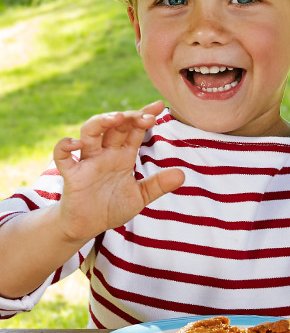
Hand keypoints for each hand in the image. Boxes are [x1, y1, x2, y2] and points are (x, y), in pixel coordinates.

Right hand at [53, 100, 184, 242]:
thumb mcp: (139, 197)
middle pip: (115, 126)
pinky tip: (76, 143)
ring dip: (101, 122)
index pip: (135, 129)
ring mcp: (87, 162)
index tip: (160, 105)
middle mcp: (105, 154)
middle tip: (145, 117)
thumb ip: (158, 185)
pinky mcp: (72, 175)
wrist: (87, 226)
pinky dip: (65, 145)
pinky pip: (62, 156)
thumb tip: (183, 174)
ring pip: (90, 132)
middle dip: (129, 117)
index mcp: (123, 156)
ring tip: (116, 118)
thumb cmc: (111, 207)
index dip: (145, 115)